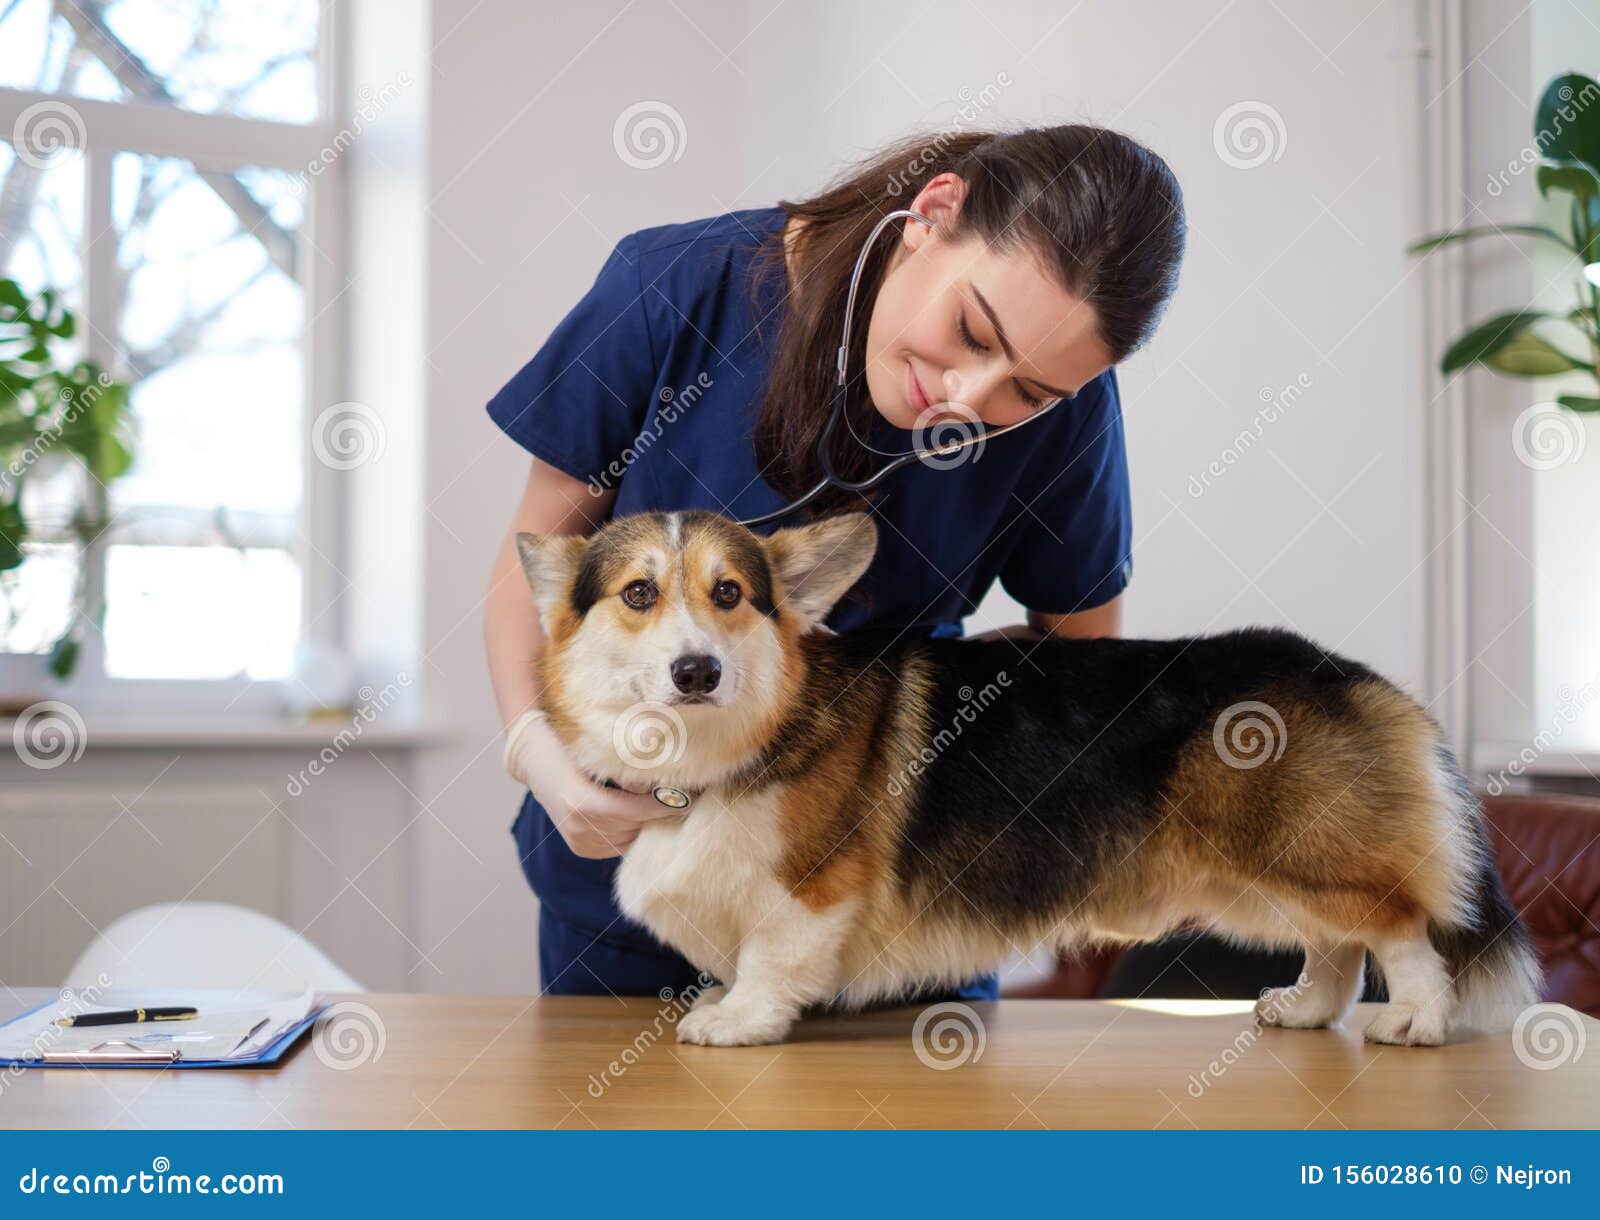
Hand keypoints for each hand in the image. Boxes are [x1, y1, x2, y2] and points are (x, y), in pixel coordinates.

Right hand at [502, 710, 681, 858]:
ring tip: (664, 806)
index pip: (637, 811)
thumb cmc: (571, 746)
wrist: (536, 761)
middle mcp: (579, 827)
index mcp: (583, 802)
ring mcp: (578, 842)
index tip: (690, 797)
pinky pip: (619, 845)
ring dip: (647, 824)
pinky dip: (631, 832)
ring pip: (630, 839)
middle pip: (636, 827)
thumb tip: (669, 773)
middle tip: (687, 800)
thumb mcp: (598, 750)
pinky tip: (638, 815)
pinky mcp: (581, 849)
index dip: (665, 805)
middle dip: (661, 814)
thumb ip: (628, 766)